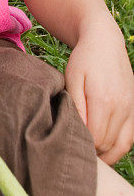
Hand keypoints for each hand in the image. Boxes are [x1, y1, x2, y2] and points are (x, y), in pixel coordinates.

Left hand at [64, 20, 133, 164]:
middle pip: (106, 144)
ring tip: (88, 151)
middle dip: (90, 149)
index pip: (94, 138)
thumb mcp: (72, 78)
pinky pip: (129, 139)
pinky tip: (103, 150)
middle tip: (74, 145)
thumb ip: (76, 106)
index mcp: (103, 100)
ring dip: (104, 153)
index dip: (81, 143)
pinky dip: (117, 149)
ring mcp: (131, 109)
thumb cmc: (84, 60)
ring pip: (119, 146)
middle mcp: (121, 107)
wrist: (105, 43)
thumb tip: (79, 131)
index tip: (68, 140)